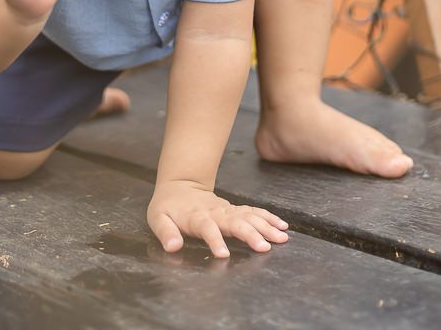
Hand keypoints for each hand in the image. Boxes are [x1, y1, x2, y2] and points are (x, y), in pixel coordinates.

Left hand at [147, 180, 288, 257]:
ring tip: (282, 237)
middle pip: (235, 222)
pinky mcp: (235, 210)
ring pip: (249, 216)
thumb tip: (172, 247)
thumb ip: (166, 232)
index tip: (223, 255)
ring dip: (265, 226)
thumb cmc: (168, 207)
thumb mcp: (158, 219)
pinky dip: (268, 218)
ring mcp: (227, 210)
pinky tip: (282, 226)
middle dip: (250, 234)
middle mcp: (216, 213)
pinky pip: (254, 212)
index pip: (207, 229)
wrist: (180, 186)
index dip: (214, 241)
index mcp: (197, 217)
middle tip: (265, 247)